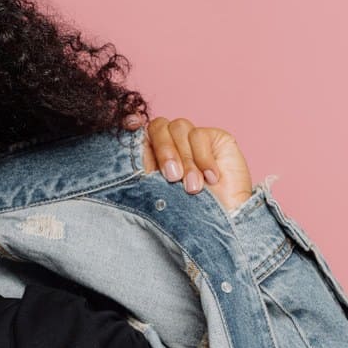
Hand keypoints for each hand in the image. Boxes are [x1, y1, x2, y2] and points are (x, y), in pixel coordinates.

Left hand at [137, 116, 252, 211]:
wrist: (220, 223)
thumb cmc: (186, 211)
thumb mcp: (156, 190)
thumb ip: (142, 165)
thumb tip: (128, 135)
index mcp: (151, 153)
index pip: (139, 129)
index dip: (132, 125)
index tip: (131, 124)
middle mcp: (171, 142)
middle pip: (158, 126)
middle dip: (164, 151)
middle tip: (172, 177)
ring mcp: (193, 138)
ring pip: (179, 128)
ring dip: (185, 160)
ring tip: (193, 187)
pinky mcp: (215, 137)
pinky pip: (200, 135)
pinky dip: (203, 159)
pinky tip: (211, 178)